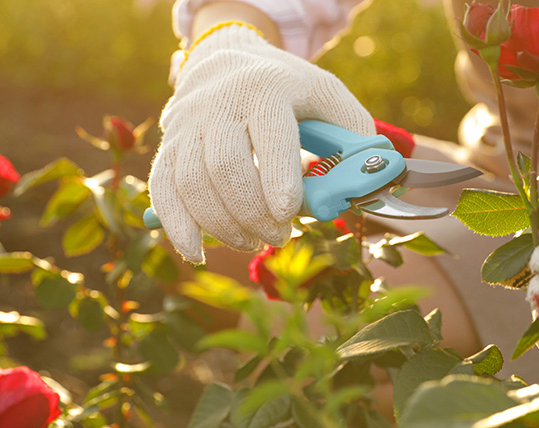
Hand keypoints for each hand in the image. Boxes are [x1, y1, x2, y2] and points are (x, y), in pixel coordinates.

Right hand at [149, 24, 372, 262]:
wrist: (224, 62)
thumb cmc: (287, 89)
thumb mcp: (327, 94)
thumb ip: (354, 133)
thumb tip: (376, 178)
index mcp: (266, 90)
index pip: (269, 137)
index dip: (278, 179)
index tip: (290, 213)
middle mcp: (218, 104)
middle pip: (226, 168)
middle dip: (254, 214)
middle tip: (279, 236)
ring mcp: (187, 126)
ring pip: (192, 185)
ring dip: (224, 226)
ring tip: (252, 241)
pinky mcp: (168, 147)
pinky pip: (162, 191)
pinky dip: (178, 227)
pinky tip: (199, 252)